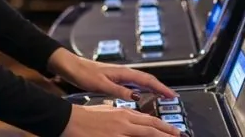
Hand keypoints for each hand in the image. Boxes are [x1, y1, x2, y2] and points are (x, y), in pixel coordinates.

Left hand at [48, 48, 175, 101]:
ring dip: (153, 88)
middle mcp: (123, 72)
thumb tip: (135, 97)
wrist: (71, 66)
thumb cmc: (83, 73)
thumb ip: (118, 91)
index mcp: (123, 72)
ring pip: (141, 82)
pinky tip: (142, 95)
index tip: (172, 95)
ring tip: (162, 97)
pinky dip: (142, 89)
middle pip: (147, 80)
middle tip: (172, 97)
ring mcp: (119, 75)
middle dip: (161, 88)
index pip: (147, 80)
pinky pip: (133, 84)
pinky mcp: (114, 78)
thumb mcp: (101, 85)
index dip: (161, 88)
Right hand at [61, 104, 181, 136]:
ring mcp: (118, 132)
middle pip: (152, 129)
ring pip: (145, 136)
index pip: (150, 121)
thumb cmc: (86, 116)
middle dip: (168, 134)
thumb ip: (124, 115)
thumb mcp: (108, 111)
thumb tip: (136, 119)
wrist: (69, 119)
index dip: (165, 127)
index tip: (175, 132)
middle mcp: (124, 122)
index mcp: (124, 113)